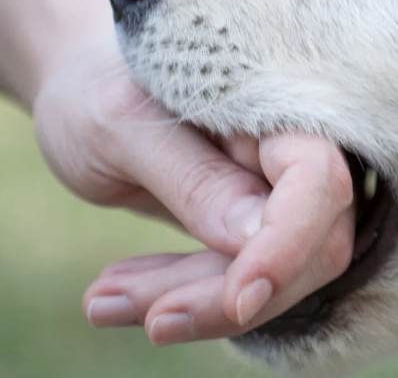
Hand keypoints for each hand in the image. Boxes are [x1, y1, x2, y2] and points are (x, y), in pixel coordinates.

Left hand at [32, 40, 354, 344]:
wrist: (80, 87)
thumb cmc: (96, 87)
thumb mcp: (121, 126)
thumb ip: (193, 179)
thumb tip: (256, 241)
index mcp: (274, 104)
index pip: (317, 182)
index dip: (288, 246)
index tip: (238, 299)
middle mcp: (289, 148)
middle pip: (306, 246)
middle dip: (223, 291)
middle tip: (128, 310)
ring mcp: (274, 190)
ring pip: (270, 275)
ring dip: (190, 301)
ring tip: (99, 300)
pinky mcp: (248, 227)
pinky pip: (233, 277)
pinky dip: (177, 294)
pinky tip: (112, 294)